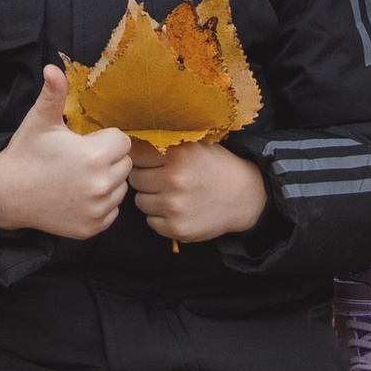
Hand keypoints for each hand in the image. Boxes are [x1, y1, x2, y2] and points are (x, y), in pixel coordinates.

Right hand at [0, 63, 131, 238]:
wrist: (5, 194)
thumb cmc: (26, 152)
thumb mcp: (40, 121)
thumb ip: (54, 93)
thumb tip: (53, 67)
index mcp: (94, 156)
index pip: (122, 140)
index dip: (104, 139)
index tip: (83, 142)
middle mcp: (100, 185)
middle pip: (125, 164)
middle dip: (107, 159)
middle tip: (79, 159)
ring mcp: (97, 209)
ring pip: (120, 187)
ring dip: (106, 182)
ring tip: (77, 177)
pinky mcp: (92, 228)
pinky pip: (112, 211)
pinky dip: (100, 204)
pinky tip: (77, 196)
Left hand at [128, 138, 267, 243]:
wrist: (243, 197)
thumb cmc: (215, 167)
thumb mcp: (194, 146)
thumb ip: (164, 143)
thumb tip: (126, 142)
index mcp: (178, 153)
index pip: (136, 154)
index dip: (140, 157)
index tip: (149, 159)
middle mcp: (175, 179)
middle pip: (135, 178)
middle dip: (145, 177)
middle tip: (162, 177)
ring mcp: (175, 206)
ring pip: (140, 201)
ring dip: (151, 198)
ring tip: (171, 193)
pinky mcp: (178, 228)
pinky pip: (151, 221)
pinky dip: (160, 217)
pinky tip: (178, 209)